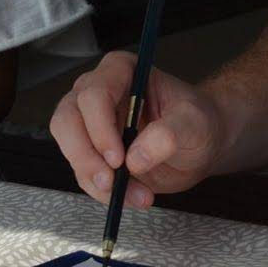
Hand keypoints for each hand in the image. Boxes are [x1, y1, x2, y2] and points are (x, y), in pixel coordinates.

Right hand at [49, 51, 225, 208]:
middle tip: (111, 182)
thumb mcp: (194, 123)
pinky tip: (134, 196)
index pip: (94, 94)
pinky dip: (104, 191)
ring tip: (138, 194)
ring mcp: (89, 122)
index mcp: (121, 70)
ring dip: (98, 179)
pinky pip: (84, 173)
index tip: (118, 158)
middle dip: (85, 156)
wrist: (200, 145)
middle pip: (67, 120)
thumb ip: (169, 134)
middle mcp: (97, 91)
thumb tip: (136, 158)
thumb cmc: (197, 122)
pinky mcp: (91, 151)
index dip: (100, 127)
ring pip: (70, 149)